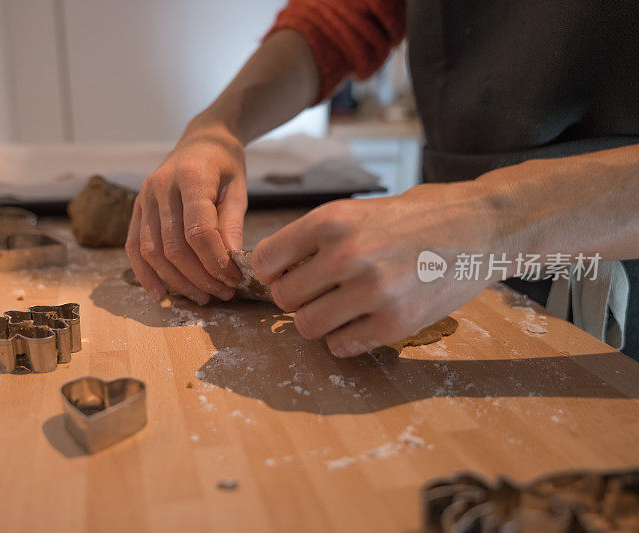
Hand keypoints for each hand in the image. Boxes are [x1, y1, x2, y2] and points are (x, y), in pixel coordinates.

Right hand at [125, 121, 244, 304]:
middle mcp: (161, 187)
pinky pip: (134, 246)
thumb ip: (232, 226)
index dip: (214, 261)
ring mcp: (144, 197)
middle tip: (223, 293)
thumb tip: (231, 265)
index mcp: (190, 177)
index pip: (198, 231)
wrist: (201, 141)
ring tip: (202, 296)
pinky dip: (145, 274)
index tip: (233, 279)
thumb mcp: (238, 190)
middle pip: (174, 246)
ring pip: (153, 252)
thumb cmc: (224, 165)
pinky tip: (160, 294)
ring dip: (177, 281)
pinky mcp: (137, 208)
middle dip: (199, 277)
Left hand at [252, 181, 503, 356]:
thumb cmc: (416, 217)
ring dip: (318, 320)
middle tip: (320, 291)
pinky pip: (341, 347)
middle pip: (284, 297)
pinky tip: (362, 321)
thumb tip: (273, 268)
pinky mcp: (396, 323)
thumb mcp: (358, 210)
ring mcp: (372, 292)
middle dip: (297, 296)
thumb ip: (315, 237)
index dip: (272, 270)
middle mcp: (347, 255)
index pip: (265, 260)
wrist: (481, 227)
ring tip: (341, 307)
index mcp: (332, 219)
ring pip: (307, 326)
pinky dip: (345, 339)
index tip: (286, 273)